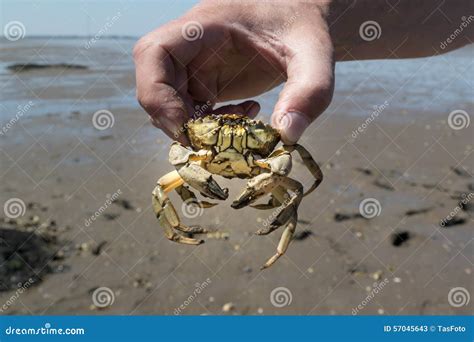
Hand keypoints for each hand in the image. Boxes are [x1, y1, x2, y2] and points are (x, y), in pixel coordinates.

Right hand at [133, 0, 333, 143]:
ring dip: (196, 127)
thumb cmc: (305, 26)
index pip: (152, 53)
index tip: (185, 128)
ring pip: (170, 104)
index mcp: (204, 27)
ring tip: (241, 123)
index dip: (157, 94)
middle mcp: (191, 46)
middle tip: (214, 141)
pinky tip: (246, 115)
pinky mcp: (207, 82)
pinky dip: (211, 126)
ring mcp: (196, 65)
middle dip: (176, 121)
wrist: (304, 19)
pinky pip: (192, 111)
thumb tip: (286, 136)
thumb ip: (308, 92)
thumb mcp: (314, 55)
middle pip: (154, 85)